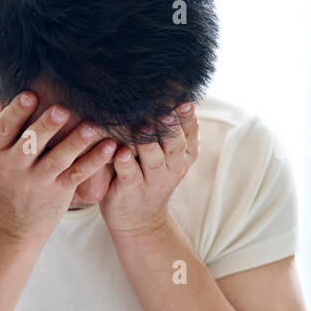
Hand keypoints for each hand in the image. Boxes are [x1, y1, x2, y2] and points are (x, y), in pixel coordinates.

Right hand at [0, 75, 111, 242]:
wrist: (9, 223)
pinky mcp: (58, 192)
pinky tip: (111, 146)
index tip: (30, 95)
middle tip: (62, 109)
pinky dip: (95, 161)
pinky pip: (78, 174)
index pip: (4, 127)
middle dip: (46, 127)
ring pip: (58, 159)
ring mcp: (37, 181)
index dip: (17, 111)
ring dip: (76, 142)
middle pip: (30, 143)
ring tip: (92, 126)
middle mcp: (13, 167)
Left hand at [85, 102, 198, 235]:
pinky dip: (125, 164)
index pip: (190, 131)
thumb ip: (168, 130)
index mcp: (183, 155)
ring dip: (148, 141)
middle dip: (171, 126)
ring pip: (154, 159)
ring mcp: (152, 181)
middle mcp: (172, 167)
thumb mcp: (167, 156)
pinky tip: (120, 152)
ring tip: (143, 124)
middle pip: (175, 143)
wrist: (140, 221)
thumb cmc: (149, 176)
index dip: (187, 116)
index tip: (183, 98)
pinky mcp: (131, 191)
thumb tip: (168, 89)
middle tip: (166, 108)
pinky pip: (129, 175)